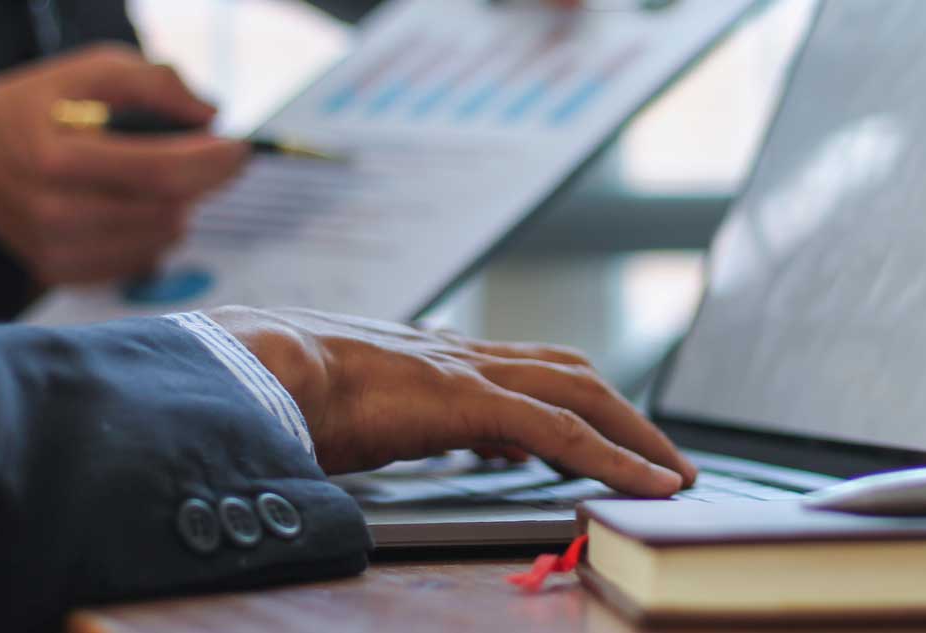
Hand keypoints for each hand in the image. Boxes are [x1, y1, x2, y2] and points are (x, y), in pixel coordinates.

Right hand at [0, 44, 249, 284]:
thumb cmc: (40, 107)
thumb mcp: (90, 72)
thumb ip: (154, 84)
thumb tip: (210, 116)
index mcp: (59, 157)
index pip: (161, 172)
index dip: (213, 163)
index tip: (240, 149)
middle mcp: (55, 212)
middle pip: (167, 211)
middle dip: (201, 183)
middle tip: (206, 159)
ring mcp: (55, 249)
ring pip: (161, 239)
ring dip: (178, 208)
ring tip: (159, 181)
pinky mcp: (58, 271)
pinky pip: (139, 261)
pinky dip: (152, 234)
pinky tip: (134, 208)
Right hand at [207, 306, 697, 497]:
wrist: (253, 368)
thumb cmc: (279, 389)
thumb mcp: (342, 404)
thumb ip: (378, 414)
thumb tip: (391, 434)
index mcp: (432, 357)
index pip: (524, 368)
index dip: (571, 398)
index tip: (597, 432)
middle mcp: (462, 356)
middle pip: (571, 375)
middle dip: (624, 414)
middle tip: (661, 454)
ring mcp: (472, 374)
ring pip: (584, 397)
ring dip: (636, 435)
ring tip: (672, 473)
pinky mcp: (473, 403)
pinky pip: (566, 434)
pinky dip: (618, 459)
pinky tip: (650, 486)